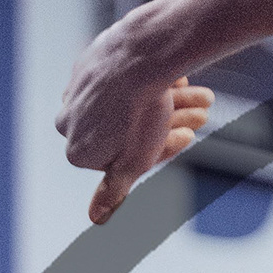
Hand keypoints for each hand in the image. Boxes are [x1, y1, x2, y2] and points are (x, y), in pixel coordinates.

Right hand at [57, 20, 213, 221]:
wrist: (142, 53)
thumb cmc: (142, 112)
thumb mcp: (134, 161)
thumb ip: (114, 191)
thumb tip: (95, 219)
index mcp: (77, 150)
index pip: (125, 159)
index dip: (162, 149)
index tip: (187, 136)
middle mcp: (69, 120)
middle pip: (128, 130)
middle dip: (169, 125)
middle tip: (201, 115)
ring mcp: (77, 90)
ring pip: (130, 103)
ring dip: (171, 105)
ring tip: (203, 98)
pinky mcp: (90, 63)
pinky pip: (123, 80)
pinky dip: (152, 84)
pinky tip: (181, 81)